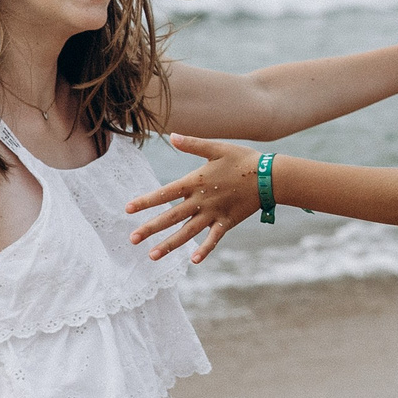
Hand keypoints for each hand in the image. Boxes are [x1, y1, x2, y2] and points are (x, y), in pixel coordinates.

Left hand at [127, 136, 264, 262]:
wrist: (270, 176)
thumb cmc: (243, 159)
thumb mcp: (217, 148)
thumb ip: (193, 145)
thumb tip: (172, 135)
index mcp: (196, 182)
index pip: (165, 193)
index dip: (146, 201)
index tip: (127, 209)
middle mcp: (201, 201)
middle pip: (171, 217)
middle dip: (150, 228)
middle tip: (132, 239)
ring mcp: (214, 214)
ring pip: (188, 232)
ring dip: (170, 245)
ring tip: (152, 256)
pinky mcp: (227, 222)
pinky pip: (213, 239)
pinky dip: (204, 250)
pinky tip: (193, 261)